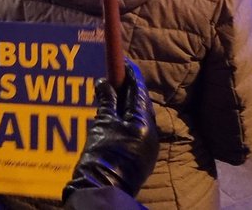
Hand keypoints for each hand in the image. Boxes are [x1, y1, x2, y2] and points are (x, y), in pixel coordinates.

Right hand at [63, 59, 157, 201]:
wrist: (101, 190)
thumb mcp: (101, 123)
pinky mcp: (141, 158)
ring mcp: (147, 148)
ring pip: (138, 118)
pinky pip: (136, 132)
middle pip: (140, 104)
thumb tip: (104, 81)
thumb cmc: (100, 156)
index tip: (122, 60)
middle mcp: (150, 134)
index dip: (130, 74)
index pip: (138, 90)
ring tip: (109, 96)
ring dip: (125, 106)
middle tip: (113, 77)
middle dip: (127, 90)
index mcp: (143, 123)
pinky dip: (125, 121)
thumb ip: (106, 100)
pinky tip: (112, 118)